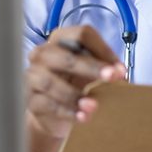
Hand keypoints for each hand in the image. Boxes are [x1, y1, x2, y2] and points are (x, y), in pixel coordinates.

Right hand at [24, 25, 126, 139]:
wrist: (52, 113)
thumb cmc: (73, 84)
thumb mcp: (89, 72)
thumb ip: (104, 69)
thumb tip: (121, 74)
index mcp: (60, 39)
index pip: (81, 34)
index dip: (102, 49)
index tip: (119, 68)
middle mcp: (42, 54)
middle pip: (66, 56)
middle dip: (91, 67)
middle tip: (112, 78)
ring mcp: (33, 76)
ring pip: (51, 82)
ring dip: (75, 94)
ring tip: (94, 106)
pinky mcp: (30, 99)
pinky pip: (47, 104)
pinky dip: (67, 112)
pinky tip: (82, 117)